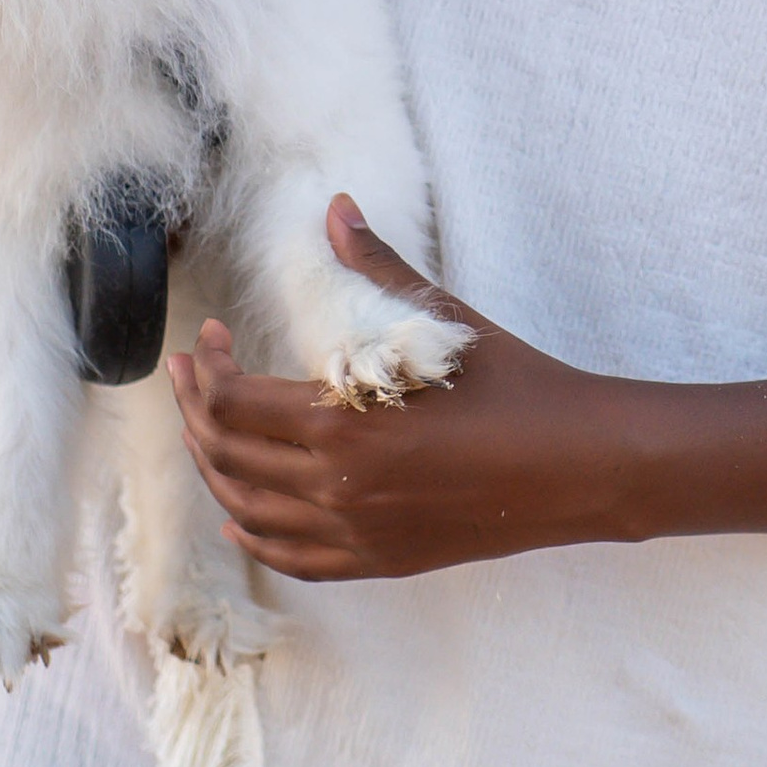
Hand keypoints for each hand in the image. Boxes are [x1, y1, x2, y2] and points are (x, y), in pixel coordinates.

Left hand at [169, 198, 645, 579]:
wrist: (579, 467)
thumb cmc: (517, 386)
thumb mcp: (442, 322)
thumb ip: (376, 267)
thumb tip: (336, 206)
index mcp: (344, 425)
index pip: (232, 401)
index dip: (205, 367)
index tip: (211, 336)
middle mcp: (337, 488)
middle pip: (225, 455)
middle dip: (193, 410)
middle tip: (187, 374)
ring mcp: (355, 533)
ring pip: (246, 509)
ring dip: (213, 467)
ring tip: (204, 430)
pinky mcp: (378, 560)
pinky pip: (291, 557)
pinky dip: (254, 534)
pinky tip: (239, 514)